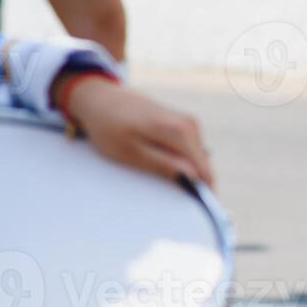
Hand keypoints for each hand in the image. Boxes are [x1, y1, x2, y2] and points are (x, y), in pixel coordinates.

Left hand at [60, 75, 214, 185]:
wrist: (101, 99)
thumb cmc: (110, 126)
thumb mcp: (131, 152)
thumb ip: (163, 164)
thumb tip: (192, 177)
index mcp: (179, 131)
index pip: (205, 169)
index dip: (206, 192)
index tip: (201, 208)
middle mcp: (190, 124)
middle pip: (203, 164)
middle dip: (195, 182)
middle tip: (174, 195)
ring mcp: (188, 122)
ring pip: (197, 157)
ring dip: (187, 171)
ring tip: (162, 174)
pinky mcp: (182, 123)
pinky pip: (190, 149)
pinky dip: (181, 160)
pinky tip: (162, 160)